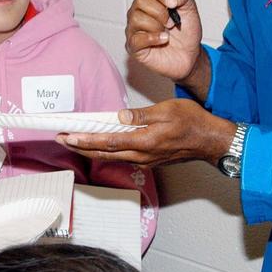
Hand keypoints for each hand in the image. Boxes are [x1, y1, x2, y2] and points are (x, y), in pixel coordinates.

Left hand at [58, 99, 233, 167]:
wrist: (210, 141)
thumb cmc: (193, 123)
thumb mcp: (168, 110)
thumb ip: (142, 115)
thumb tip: (120, 116)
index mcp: (145, 142)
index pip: (108, 142)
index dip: (85, 140)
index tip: (68, 136)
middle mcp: (142, 155)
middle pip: (104, 154)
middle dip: (80, 147)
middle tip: (61, 138)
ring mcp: (145, 160)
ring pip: (111, 157)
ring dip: (91, 150)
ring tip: (74, 141)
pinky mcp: (148, 160)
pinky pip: (121, 156)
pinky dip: (106, 151)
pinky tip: (99, 144)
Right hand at [125, 0, 204, 82]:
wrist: (189, 56)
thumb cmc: (186, 33)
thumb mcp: (190, 9)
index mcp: (151, 0)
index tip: (173, 3)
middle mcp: (138, 12)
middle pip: (140, 1)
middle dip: (161, 12)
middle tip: (171, 22)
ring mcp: (134, 29)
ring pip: (137, 18)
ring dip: (157, 26)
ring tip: (167, 33)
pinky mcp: (134, 46)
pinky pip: (136, 38)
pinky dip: (153, 38)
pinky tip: (163, 40)